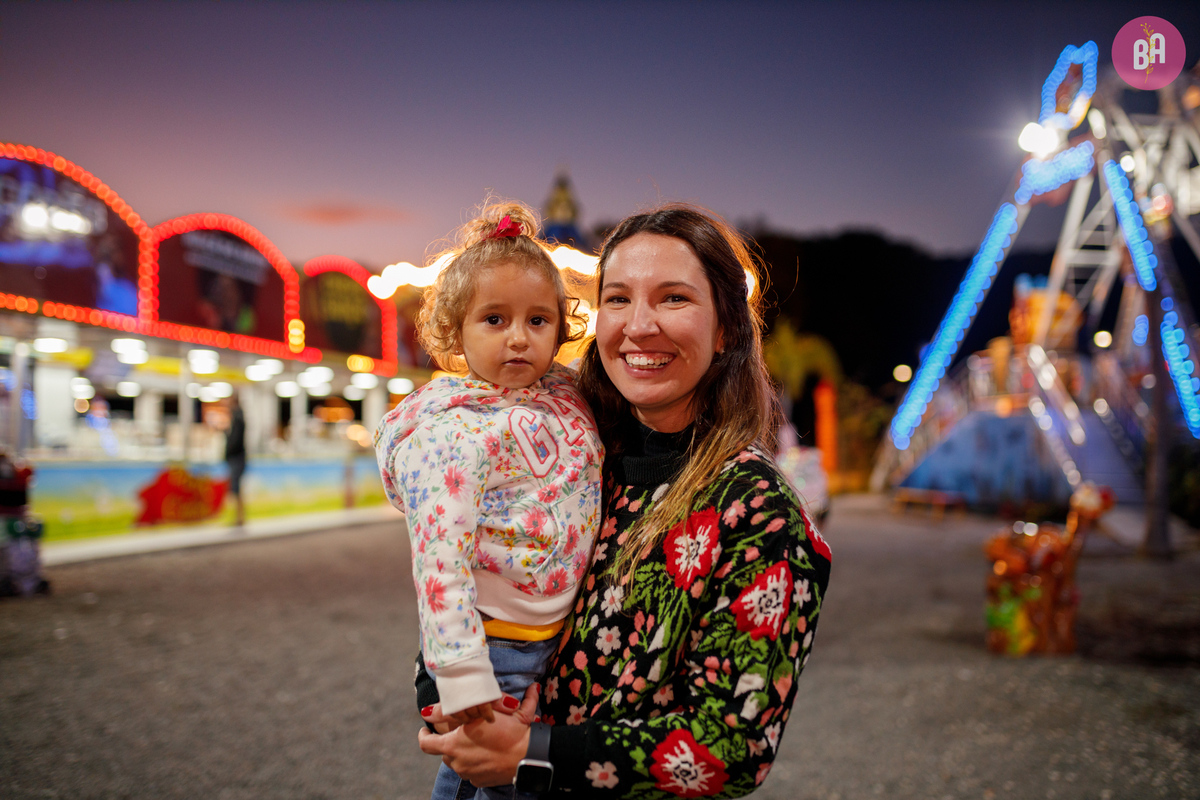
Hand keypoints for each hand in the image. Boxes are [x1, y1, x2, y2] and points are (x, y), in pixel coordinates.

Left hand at [418, 684, 538, 786]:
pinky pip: (471, 771)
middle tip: (463, 731)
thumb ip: (450, 712)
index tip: (425, 729)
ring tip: (479, 742)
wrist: (526, 754)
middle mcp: (457, 763)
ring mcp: (468, 774)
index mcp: (452, 746)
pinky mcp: (480, 781)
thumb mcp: (479, 714)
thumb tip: (427, 710)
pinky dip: (475, 762)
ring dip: (464, 752)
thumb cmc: (505, 731)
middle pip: (445, 752)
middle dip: (450, 742)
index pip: (426, 743)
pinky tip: (487, 753)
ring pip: (459, 762)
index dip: (423, 735)